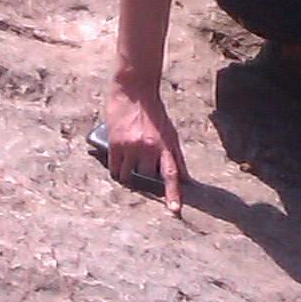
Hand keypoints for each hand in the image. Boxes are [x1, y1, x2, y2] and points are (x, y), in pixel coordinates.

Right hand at [105, 82, 188, 215]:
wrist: (134, 90)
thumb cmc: (154, 111)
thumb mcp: (170, 132)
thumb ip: (177, 156)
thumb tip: (186, 178)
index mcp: (165, 144)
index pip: (172, 174)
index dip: (173, 193)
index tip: (174, 210)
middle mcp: (148, 147)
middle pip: (147, 176)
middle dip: (146, 176)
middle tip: (143, 167)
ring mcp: (130, 147)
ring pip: (128, 176)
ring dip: (130, 175)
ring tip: (130, 164)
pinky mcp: (114, 144)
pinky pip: (115, 169)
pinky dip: (117, 171)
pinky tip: (119, 166)